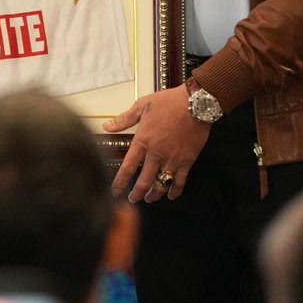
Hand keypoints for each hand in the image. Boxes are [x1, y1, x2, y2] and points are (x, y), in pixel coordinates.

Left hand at [104, 84, 208, 202]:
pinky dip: (174, 191)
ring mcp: (172, 159)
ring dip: (153, 195)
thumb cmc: (169, 102)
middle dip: (136, 194)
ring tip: (149, 199)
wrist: (196, 103)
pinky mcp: (187, 161)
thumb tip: (107, 127)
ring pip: (161, 185)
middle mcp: (156, 154)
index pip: (128, 168)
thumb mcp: (142, 105)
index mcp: (143, 141)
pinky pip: (180, 182)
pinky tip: (170, 196)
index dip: (119, 182)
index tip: (114, 192)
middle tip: (132, 199)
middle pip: (144, 182)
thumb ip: (124, 119)